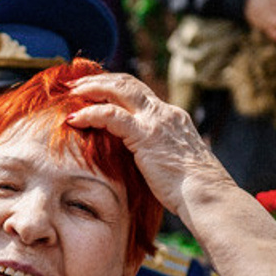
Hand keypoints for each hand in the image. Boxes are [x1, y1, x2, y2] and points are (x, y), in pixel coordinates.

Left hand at [66, 71, 227, 215]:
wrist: (206, 195)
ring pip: (119, 89)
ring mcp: (157, 121)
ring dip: (91, 88)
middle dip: (98, 80)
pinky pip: (111, 115)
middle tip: (74, 85)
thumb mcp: (167, 162)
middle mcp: (165, 113)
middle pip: (127, 82)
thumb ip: (149, 152)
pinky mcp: (146, 135)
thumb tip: (130, 160)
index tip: (91, 89)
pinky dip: (89, 113)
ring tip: (70, 93)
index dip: (113, 86)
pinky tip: (73, 118)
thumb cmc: (187, 189)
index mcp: (171, 117)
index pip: (138, 91)